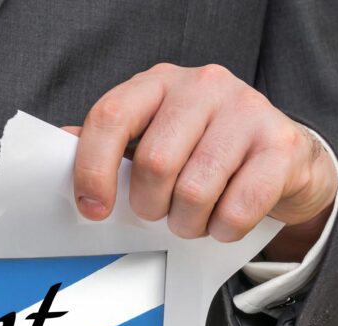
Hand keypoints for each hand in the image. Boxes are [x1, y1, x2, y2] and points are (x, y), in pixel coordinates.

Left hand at [64, 63, 336, 258]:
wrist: (279, 157)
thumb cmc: (200, 150)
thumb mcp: (149, 139)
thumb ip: (107, 146)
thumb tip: (56, 154)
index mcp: (156, 84)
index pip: (110, 117)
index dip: (92, 170)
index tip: (92, 209)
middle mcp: (202, 86)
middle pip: (154, 163)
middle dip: (149, 206)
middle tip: (157, 212)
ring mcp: (246, 110)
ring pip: (194, 191)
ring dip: (186, 222)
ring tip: (190, 219)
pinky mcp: (281, 144)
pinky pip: (237, 208)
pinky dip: (222, 229)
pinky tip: (221, 221)